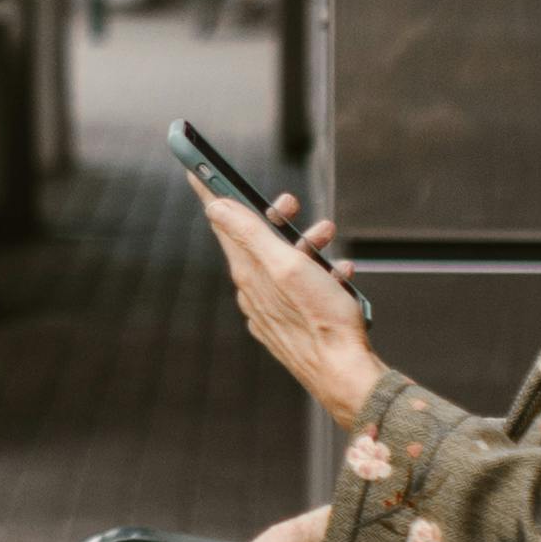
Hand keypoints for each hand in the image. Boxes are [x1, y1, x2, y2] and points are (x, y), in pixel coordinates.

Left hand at [193, 179, 383, 422]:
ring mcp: (270, 308)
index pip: (222, 222)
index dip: (211, 191)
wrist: (344, 373)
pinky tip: (339, 276)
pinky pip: (299, 288)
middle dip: (277, 216)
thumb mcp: (287, 265)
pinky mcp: (289, 322)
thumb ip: (250, 233)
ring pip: (283, 262)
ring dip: (307, 245)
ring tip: (329, 238)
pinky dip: (320, 275)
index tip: (195, 168)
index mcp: (248, 272)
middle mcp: (253, 290)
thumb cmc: (322, 319)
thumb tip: (214, 206)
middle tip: (292, 204)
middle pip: (255, 240)